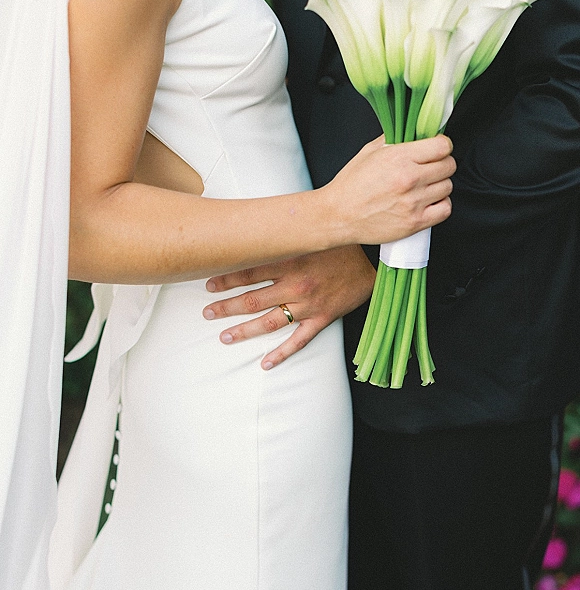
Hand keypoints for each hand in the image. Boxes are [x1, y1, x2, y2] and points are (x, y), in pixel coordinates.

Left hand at [203, 246, 375, 368]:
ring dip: (244, 331)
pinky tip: (265, 363)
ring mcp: (309, 305)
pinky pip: (298, 341)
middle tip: (207, 313)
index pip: (249, 272)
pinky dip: (281, 354)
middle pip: (253, 300)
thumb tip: (254, 226)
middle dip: (226, 307)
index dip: (226, 279)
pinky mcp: (322, 319)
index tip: (207, 283)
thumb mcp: (309, 234)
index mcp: (291, 261)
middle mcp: (296, 285)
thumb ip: (283, 235)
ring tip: (224, 337)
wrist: (373, 261)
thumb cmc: (338, 244)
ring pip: (269, 322)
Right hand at [323, 135, 454, 246]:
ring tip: (425, 187)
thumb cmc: (350, 187)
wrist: (338, 216)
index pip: (442, 146)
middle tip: (430, 168)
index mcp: (398, 158)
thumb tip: (413, 131)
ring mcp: (413, 202)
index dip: (442, 146)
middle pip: (449, 166)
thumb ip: (393, 139)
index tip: (437, 149)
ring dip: (439, 185)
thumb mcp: (369, 152)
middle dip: (442, 164)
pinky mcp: (415, 222)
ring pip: (448, 187)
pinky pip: (445, 209)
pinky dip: (440, 205)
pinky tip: (428, 202)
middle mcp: (409, 179)